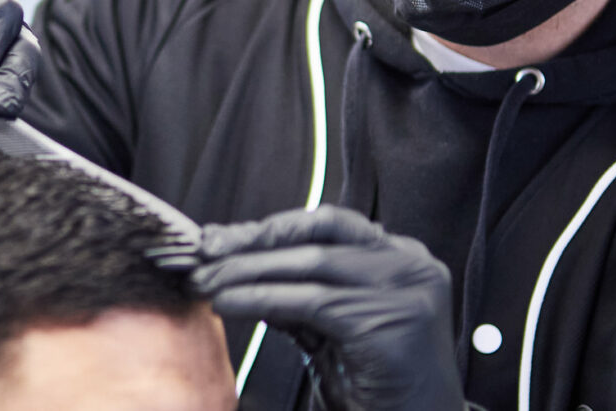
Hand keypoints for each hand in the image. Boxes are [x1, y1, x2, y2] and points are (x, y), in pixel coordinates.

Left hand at [192, 206, 463, 410]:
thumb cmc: (377, 392)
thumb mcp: (330, 330)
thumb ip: (298, 293)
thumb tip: (236, 263)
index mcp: (401, 258)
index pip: (327, 224)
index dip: (270, 228)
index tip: (221, 238)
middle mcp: (411, 265)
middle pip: (318, 233)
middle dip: (253, 242)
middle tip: (204, 254)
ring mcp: (407, 291)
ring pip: (310, 263)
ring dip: (248, 271)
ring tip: (207, 282)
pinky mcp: (390, 322)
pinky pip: (310, 301)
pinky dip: (260, 298)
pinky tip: (228, 303)